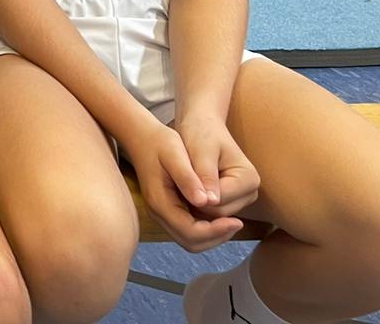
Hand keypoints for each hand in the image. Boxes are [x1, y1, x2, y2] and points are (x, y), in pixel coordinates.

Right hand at [123, 122, 245, 251]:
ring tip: (230, 219)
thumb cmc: (159, 141)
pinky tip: (217, 211)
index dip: (216, 231)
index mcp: (160, 201)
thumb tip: (205, 202)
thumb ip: (188, 179)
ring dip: (212, 234)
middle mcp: (158, 212)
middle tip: (237, 222)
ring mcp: (161, 213)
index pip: (191, 233)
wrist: (141, 135)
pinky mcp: (167, 209)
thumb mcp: (175, 153)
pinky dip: (206, 227)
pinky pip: (188, 229)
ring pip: (190, 239)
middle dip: (216, 236)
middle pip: (191, 242)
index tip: (237, 221)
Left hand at [176, 114, 258, 220]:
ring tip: (180, 183)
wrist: (202, 125)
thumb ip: (205, 176)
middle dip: (195, 200)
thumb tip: (209, 202)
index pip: (219, 203)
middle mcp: (250, 193)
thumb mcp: (201, 151)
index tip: (178, 180)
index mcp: (249, 180)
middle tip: (177, 181)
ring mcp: (241, 199)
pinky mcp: (230, 201)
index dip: (195, 195)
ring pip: (213, 215)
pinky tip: (184, 188)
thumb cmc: (201, 133)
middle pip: (218, 213)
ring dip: (194, 203)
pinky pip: (210, 212)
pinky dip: (196, 203)